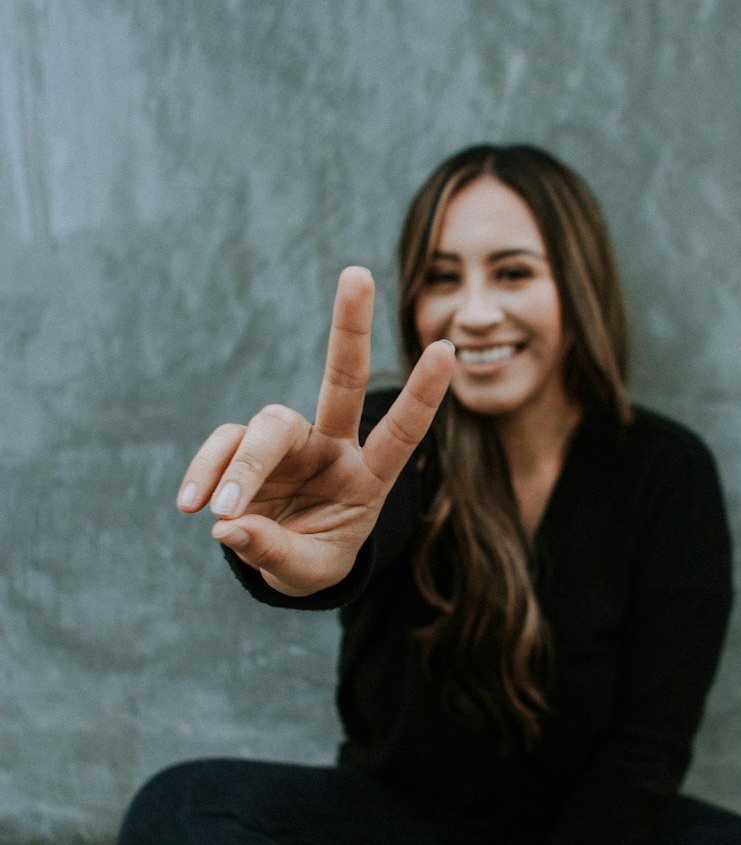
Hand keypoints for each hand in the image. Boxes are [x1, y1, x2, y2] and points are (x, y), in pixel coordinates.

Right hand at [176, 267, 454, 595]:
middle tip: (357, 273)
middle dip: (351, 327)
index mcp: (369, 477)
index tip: (447, 352)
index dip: (422, 397)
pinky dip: (204, 473)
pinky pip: (222, 446)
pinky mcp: (245, 444)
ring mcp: (290, 441)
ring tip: (220, 511)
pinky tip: (190, 507)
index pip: (401, 434)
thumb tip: (227, 525)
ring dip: (242, 468)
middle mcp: (333, 445)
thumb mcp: (306, 571)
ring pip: (266, 425)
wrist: (282, 559)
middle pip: (342, 380)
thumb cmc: (313, 559)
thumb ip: (274, 551)